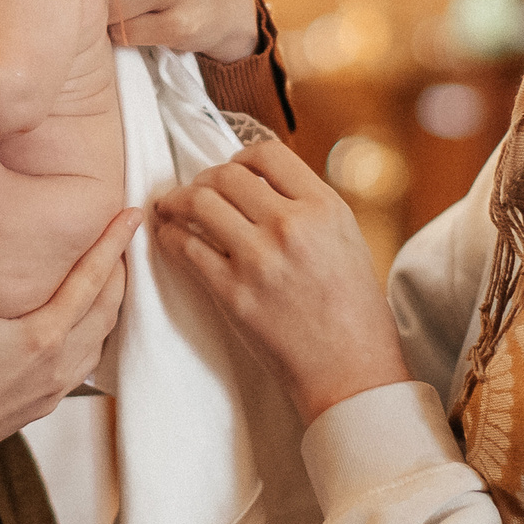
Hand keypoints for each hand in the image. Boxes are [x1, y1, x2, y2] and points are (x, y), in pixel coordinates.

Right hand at [0, 193, 139, 500]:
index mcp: (42, 336)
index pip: (92, 279)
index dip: (114, 243)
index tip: (133, 215)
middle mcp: (59, 364)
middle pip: (108, 309)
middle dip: (120, 272)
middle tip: (124, 240)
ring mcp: (55, 389)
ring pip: (101, 340)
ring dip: (110, 306)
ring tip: (109, 279)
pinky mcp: (45, 405)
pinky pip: (85, 365)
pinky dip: (94, 337)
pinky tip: (81, 329)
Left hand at [153, 141, 408, 424]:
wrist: (350, 369)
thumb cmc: (353, 309)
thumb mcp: (346, 239)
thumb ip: (308, 206)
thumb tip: (263, 183)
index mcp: (324, 207)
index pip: (267, 154)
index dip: (240, 158)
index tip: (231, 170)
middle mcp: (291, 225)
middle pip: (225, 176)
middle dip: (203, 180)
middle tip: (195, 192)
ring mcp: (259, 259)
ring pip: (198, 204)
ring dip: (178, 202)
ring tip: (171, 209)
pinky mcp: (232, 293)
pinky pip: (185, 247)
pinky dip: (170, 235)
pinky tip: (170, 236)